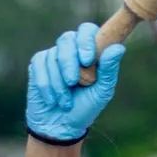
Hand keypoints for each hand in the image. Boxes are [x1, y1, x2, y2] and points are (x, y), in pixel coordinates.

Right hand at [25, 22, 125, 141]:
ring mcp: (53, 55)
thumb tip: (118, 47)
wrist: (61, 126)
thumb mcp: (102, 91)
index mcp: (90, 51)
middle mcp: (71, 49)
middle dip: (69, 62)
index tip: (87, 59)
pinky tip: (52, 100)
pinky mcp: (38, 64)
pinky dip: (47, 85)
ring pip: (53, 56)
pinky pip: (39, 66)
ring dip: (59, 82)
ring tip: (65, 102)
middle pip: (67, 39)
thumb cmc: (85, 107)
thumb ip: (109, 69)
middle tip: (73, 82)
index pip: (87, 30)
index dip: (86, 41)